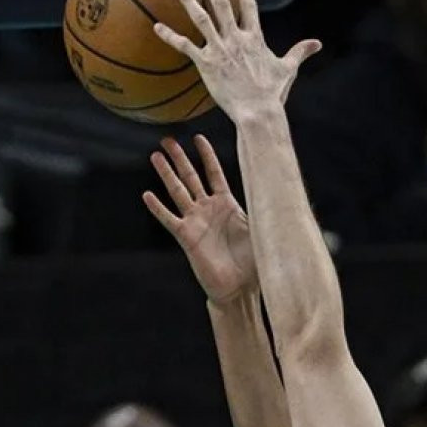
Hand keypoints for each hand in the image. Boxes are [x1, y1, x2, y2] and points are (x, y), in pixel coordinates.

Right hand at [143, 135, 255, 303]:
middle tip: (167, 140)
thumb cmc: (254, 263)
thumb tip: (278, 188)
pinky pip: (169, 219)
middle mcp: (208, 209)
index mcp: (228, 205)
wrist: (240, 289)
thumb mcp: (262, 230)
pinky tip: (147, 195)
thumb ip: (264, 209)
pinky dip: (158, 207)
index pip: (214, 174)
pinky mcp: (186, 237)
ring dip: (166, 174)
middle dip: (180, 158)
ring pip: (178, 192)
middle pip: (190, 177)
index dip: (207, 156)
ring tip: (155, 156)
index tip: (198, 137)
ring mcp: (195, 221)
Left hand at [153, 0, 321, 119]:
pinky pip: (184, 46)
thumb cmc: (272, 92)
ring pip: (201, 18)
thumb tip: (317, 44)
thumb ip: (299, 52)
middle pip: (222, 4)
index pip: (250, 8)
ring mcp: (219, 48)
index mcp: (254, 38)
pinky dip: (170, 36)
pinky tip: (156, 26)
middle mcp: (235, 38)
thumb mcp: (287, 69)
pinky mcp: (206, 63)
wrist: (257, 110)